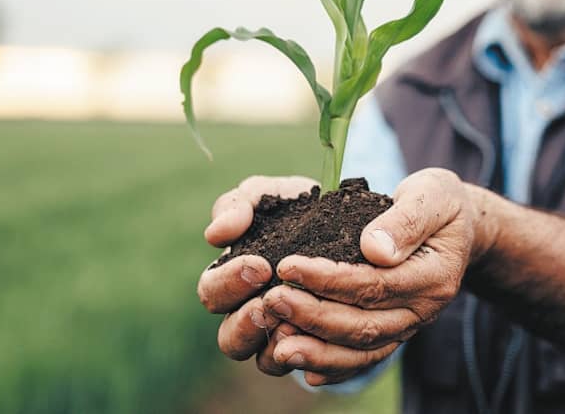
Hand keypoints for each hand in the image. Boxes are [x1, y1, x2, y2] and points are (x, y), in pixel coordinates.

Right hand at [196, 175, 317, 371]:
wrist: (352, 222)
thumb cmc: (298, 208)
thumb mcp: (268, 196)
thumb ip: (237, 205)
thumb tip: (216, 234)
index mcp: (231, 279)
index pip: (212, 293)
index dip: (230, 283)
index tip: (260, 265)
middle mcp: (250, 314)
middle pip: (230, 340)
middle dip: (248, 322)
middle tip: (272, 301)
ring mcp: (281, 337)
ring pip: (265, 362)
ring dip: (278, 345)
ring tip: (297, 324)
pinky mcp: (317, 349)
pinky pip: (310, 368)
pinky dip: (315, 358)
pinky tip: (326, 339)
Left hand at [261, 168, 484, 385]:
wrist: (460, 227)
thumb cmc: (441, 203)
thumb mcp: (434, 194)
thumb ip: (407, 219)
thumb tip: (375, 248)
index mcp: (433, 276)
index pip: (374, 284)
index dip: (328, 279)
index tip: (288, 266)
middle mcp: (422, 309)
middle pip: (364, 324)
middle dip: (313, 316)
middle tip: (271, 300)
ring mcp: (409, 326)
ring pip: (362, 349)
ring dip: (318, 350)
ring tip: (277, 345)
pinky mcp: (395, 332)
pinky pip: (365, 358)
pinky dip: (335, 367)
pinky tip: (304, 368)